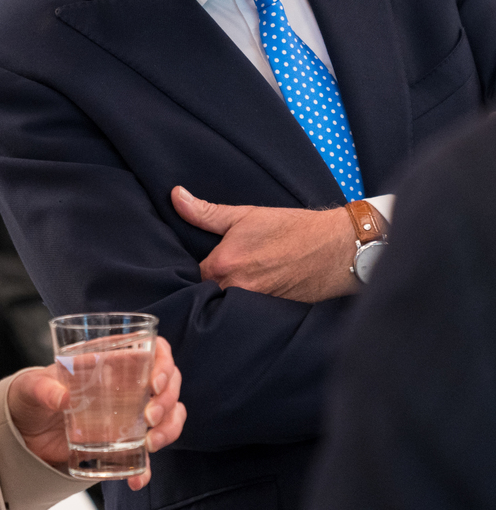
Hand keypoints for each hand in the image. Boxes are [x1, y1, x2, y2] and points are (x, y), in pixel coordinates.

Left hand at [7, 336, 185, 489]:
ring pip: (169, 415)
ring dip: (169, 429)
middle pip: (169, 383)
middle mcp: (127, 385)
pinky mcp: (122, 442)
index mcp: (111, 360)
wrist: (25, 432)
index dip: (164, 362)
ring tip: (150, 443)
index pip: (153, 350)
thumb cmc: (33, 395)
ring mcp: (128, 414)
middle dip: (168, 400)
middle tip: (150, 417)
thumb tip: (62, 398)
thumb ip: (44, 388)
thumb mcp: (33, 386)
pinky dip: (148, 467)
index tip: (156, 382)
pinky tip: (137, 478)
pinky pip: (147, 453)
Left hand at [171, 185, 356, 301]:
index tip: (204, 261)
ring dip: (226, 297)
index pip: (192, 275)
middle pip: (207, 294)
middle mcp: (235, 289)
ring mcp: (254, 305)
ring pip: (226, 306)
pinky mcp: (271, 315)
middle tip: (220, 272)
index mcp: (223, 264)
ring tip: (238, 282)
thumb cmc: (290, 228)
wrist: (335, 248)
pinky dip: (245, 308)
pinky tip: (254, 293)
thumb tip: (175, 196)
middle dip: (208, 285)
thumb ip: (205, 211)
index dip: (196, 268)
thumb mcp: (244, 215)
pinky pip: (247, 315)